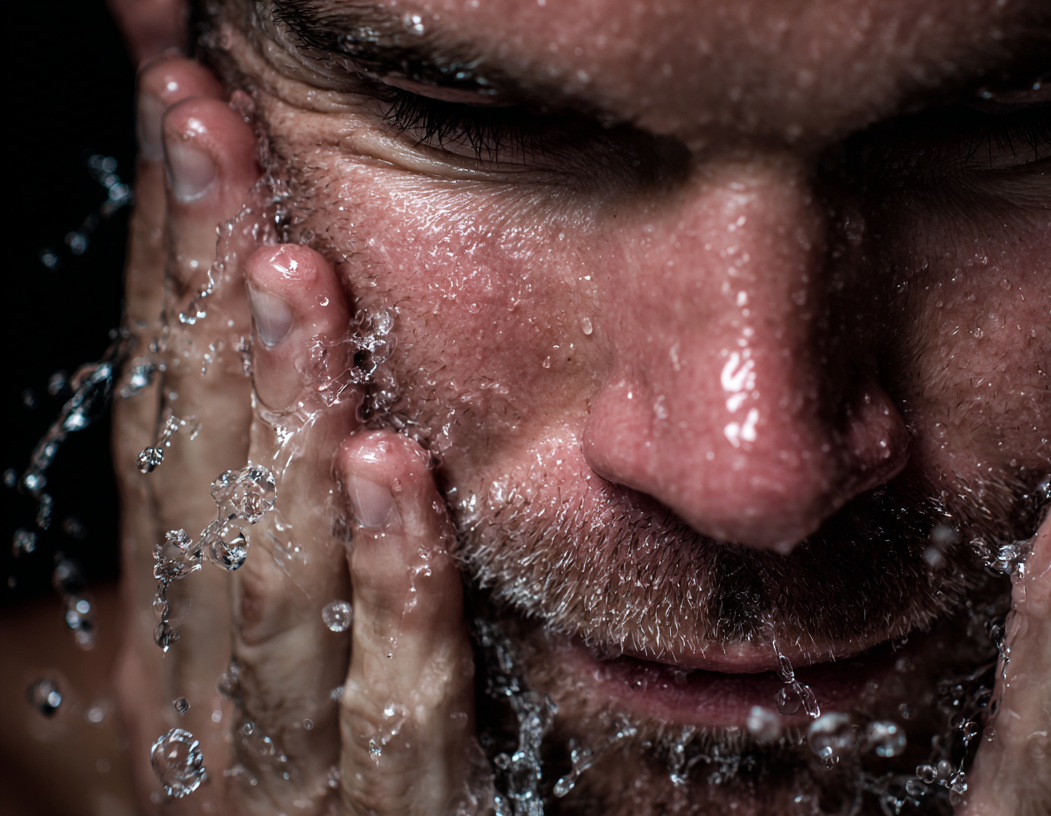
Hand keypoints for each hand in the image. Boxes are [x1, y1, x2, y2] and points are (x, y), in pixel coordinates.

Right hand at [112, 55, 482, 814]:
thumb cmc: (330, 757)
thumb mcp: (292, 621)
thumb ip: (288, 504)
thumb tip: (285, 338)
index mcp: (179, 607)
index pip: (164, 406)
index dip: (167, 262)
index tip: (187, 118)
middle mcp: (202, 664)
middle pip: (194, 457)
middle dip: (202, 293)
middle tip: (216, 139)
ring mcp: (283, 745)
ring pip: (271, 562)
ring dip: (279, 411)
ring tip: (293, 276)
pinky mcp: (390, 805)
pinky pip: (391, 686)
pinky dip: (390, 576)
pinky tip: (395, 469)